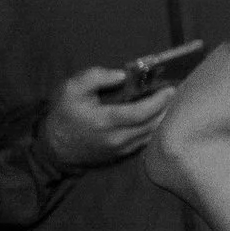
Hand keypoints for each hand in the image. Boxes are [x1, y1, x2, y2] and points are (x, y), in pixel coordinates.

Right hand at [40, 67, 175, 168]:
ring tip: (169, 104)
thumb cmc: (64, 114)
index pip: (141, 112)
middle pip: (152, 124)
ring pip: (151, 134)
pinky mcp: (122, 155)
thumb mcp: (71, 89)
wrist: (55, 146)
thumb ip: (95, 77)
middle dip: (166, 108)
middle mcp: (116, 138)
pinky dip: (155, 129)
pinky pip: (145, 142)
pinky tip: (158, 117)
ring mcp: (121, 149)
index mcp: (105, 121)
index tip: (169, 89)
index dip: (159, 101)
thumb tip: (122, 75)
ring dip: (163, 119)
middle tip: (174, 94)